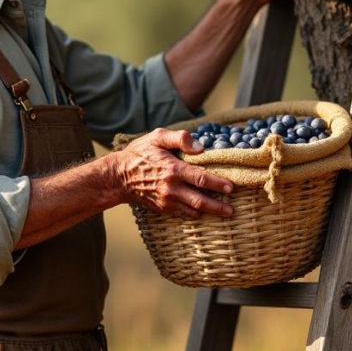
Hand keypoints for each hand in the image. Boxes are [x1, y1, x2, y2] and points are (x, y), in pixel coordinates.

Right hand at [111, 129, 233, 219]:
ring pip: (192, 211)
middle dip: (218, 207)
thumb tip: (200, 148)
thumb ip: (180, 138)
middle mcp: (171, 188)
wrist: (120, 176)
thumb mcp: (158, 137)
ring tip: (224, 213)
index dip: (217, 183)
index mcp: (173, 169)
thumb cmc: (140, 153)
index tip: (230, 187)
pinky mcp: (163, 208)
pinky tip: (204, 211)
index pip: (200, 178)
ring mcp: (167, 200)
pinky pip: (183, 213)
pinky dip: (195, 213)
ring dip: (209, 213)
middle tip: (232, 210)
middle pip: (200, 201)